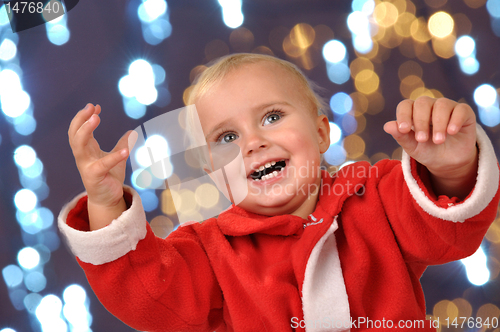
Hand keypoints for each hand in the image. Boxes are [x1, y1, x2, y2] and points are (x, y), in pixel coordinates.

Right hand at [68, 104, 136, 228]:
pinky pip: (103, 164)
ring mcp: (86, 166)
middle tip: (91, 108)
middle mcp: (83, 156)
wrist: (107, 199)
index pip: (79, 129)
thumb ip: (121, 145)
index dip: (84, 117)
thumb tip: (131, 132)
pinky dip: (115, 157)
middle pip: (75, 134)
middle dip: (81, 119)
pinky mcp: (95, 176)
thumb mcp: (117, 158)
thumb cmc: (109, 178)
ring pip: (79, 145)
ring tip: (96, 118)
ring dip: (86, 130)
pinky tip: (126, 151)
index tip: (95, 106)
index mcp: (86, 149)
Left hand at [384, 97, 477, 197]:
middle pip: (423, 102)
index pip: (405, 105)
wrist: (447, 162)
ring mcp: (448, 107)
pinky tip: (451, 132)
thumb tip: (387, 126)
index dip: (403, 115)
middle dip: (420, 121)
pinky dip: (455, 120)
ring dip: (438, 123)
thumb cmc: (426, 150)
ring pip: (441, 105)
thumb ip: (401, 136)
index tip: (403, 130)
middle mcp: (430, 106)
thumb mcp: (412, 147)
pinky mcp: (464, 113)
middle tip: (422, 139)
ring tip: (438, 141)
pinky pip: (460, 110)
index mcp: (413, 112)